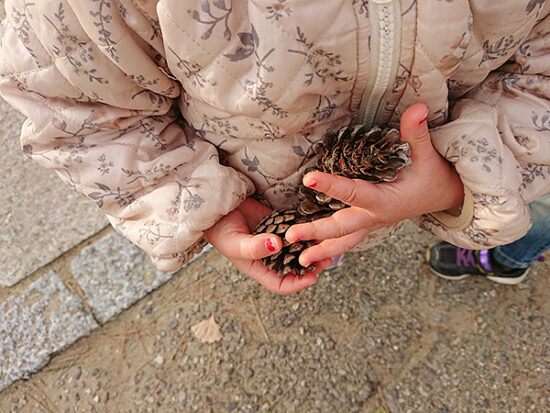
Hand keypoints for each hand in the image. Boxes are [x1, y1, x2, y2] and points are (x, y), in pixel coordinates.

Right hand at [204, 197, 331, 294]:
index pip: (280, 284)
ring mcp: (275, 238)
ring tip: (327, 243)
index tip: (313, 276)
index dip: (298, 283)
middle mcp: (269, 256)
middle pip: (295, 267)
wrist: (215, 205)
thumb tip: (277, 246)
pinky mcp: (278, 222)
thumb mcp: (234, 242)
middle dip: (311, 265)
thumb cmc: (219, 229)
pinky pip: (295, 228)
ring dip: (312, 247)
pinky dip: (306, 229)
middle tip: (327, 259)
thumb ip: (254, 247)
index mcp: (258, 267)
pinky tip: (318, 227)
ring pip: (298, 248)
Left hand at [285, 103, 464, 266]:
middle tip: (290, 235)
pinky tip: (311, 255)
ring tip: (298, 261)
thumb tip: (417, 107)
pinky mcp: (367, 225)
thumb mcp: (426, 154)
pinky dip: (330, 250)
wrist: (443, 196)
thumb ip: (416, 132)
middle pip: (341, 228)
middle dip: (315, 232)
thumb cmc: (433, 175)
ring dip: (320, 250)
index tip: (309, 177)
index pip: (353, 192)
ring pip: (343, 241)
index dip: (331, 185)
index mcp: (385, 201)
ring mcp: (370, 224)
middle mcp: (374, 217)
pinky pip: (347, 241)